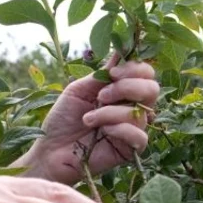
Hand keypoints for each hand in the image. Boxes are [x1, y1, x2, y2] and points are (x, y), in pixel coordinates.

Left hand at [18, 56, 159, 185]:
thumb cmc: (62, 119)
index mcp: (121, 90)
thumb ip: (101, 74)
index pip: (145, 73)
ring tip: (88, 119)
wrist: (49, 150)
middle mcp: (131, 107)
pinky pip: (140, 136)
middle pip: (152, 89)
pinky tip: (102, 132)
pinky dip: (119, 129)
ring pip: (141, 112)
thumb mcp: (79, 90)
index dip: (134, 68)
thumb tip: (121, 52)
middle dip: (127, 87)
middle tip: (101, 96)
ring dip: (110, 112)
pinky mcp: (130, 149)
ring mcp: (132, 128)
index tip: (112, 72)